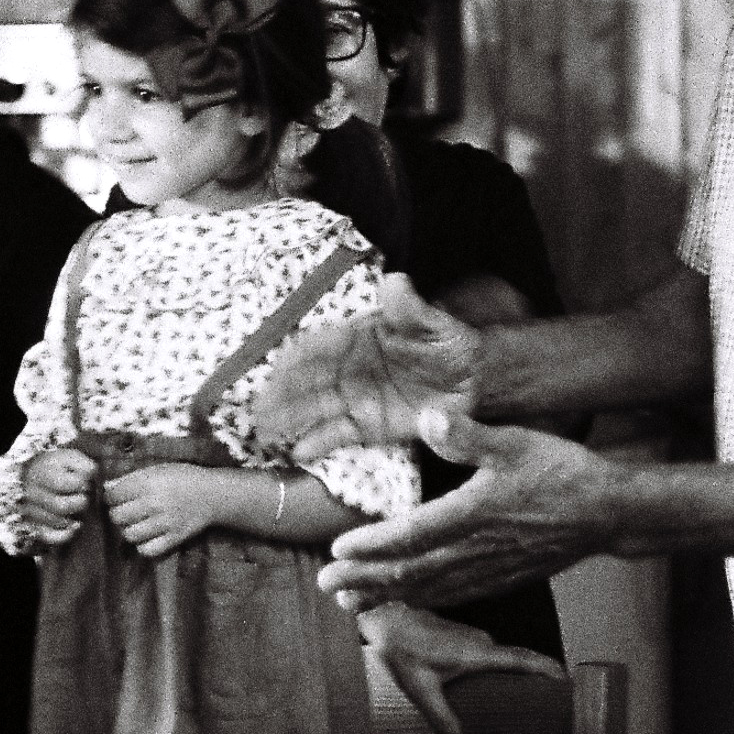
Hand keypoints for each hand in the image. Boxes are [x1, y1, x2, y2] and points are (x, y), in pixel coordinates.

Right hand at [20, 446, 97, 548]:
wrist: (35, 476)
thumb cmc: (57, 467)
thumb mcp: (70, 458)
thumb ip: (83, 464)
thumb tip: (93, 472)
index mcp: (41, 473)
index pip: (61, 483)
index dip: (80, 484)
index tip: (85, 482)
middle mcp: (32, 493)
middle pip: (60, 506)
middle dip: (79, 502)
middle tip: (84, 497)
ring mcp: (31, 511)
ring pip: (56, 521)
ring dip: (73, 516)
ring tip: (78, 508)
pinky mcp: (34, 526)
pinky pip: (49, 536)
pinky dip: (65, 534)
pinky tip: (75, 525)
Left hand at [102, 463, 233, 558]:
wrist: (212, 494)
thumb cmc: (183, 478)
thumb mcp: (157, 469)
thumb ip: (131, 478)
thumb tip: (106, 487)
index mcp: (148, 483)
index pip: (113, 496)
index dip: (110, 497)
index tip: (115, 497)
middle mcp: (154, 503)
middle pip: (118, 516)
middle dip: (117, 513)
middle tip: (124, 511)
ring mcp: (164, 523)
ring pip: (129, 535)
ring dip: (128, 530)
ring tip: (134, 524)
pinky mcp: (173, 538)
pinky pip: (147, 550)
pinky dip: (142, 545)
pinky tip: (146, 536)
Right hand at [256, 274, 482, 460]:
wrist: (476, 378)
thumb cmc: (450, 343)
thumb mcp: (434, 324)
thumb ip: (411, 309)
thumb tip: (394, 281)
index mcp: (358, 338)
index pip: (321, 346)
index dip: (299, 357)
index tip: (279, 368)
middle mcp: (348, 368)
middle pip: (308, 381)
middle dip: (282, 394)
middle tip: (258, 409)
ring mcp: (355, 398)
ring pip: (315, 408)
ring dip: (289, 419)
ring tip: (266, 431)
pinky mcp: (368, 425)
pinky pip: (338, 434)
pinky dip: (319, 442)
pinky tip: (299, 451)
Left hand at [320, 409, 620, 612]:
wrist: (608, 512)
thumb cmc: (561, 472)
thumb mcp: (516, 442)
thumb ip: (468, 434)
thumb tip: (428, 416)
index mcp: (473, 514)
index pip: (412, 536)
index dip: (372, 547)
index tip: (338, 551)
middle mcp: (476, 549)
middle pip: (411, 572)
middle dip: (365, 581)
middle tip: (327, 585)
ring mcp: (489, 570)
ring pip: (429, 589)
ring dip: (387, 597)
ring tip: (350, 603)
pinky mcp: (502, 579)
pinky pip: (454, 596)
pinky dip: (423, 602)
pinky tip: (406, 602)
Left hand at [358, 605, 564, 733]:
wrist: (385, 620)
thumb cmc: (401, 652)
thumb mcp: (421, 690)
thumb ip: (441, 719)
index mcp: (478, 652)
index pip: (523, 659)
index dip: (547, 669)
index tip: (568, 680)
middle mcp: (481, 641)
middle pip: (518, 660)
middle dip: (539, 677)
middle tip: (558, 701)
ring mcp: (473, 635)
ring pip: (503, 658)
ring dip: (518, 673)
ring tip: (534, 697)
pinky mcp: (464, 636)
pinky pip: (491, 654)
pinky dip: (501, 667)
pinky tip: (499, 684)